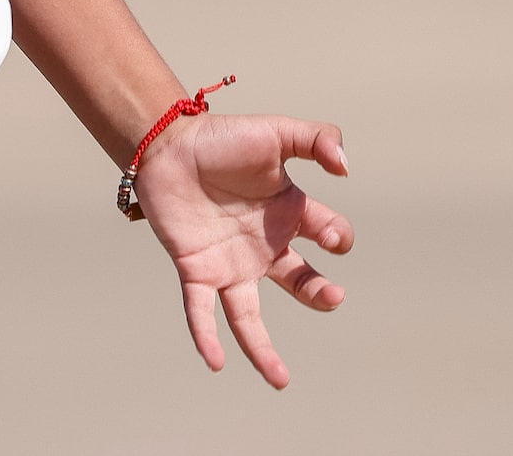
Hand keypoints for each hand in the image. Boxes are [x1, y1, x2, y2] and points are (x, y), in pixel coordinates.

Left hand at [131, 112, 351, 389]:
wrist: (166, 143)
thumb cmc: (222, 138)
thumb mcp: (275, 132)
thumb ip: (316, 139)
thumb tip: (346, 166)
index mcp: (289, 213)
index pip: (328, 233)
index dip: (336, 238)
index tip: (332, 237)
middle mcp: (264, 246)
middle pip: (299, 281)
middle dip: (319, 292)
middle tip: (333, 297)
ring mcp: (230, 263)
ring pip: (249, 317)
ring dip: (262, 350)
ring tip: (280, 380)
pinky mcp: (195, 270)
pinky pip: (201, 312)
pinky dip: (206, 337)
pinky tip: (214, 362)